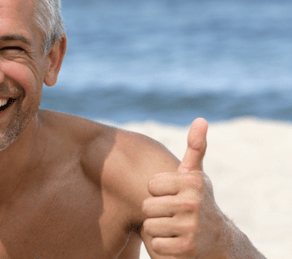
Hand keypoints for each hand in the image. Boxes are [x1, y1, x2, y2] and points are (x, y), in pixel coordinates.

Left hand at [142, 118, 225, 257]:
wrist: (218, 240)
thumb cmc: (199, 202)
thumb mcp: (196, 176)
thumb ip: (195, 148)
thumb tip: (201, 119)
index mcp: (191, 182)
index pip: (150, 186)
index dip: (157, 193)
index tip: (172, 196)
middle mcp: (193, 202)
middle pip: (147, 206)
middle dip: (155, 213)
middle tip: (172, 215)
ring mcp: (191, 226)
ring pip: (149, 226)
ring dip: (158, 230)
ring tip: (173, 227)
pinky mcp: (187, 247)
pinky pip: (155, 244)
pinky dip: (162, 247)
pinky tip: (175, 242)